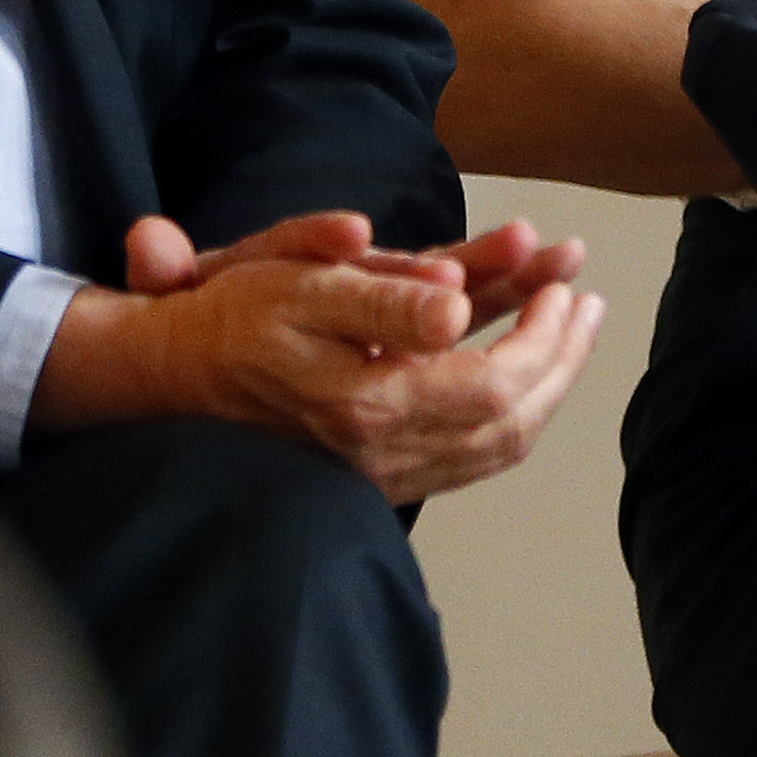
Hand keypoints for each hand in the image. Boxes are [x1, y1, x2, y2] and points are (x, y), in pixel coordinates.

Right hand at [37, 211, 607, 502]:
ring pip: (497, 445)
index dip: (543, 336)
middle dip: (562, 357)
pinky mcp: (378, 473)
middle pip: (511, 420)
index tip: (563, 283)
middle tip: (587, 300)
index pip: (495, 384)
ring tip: (575, 325)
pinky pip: (469, 455)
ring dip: (549, 384)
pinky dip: (513, 411)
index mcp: (370, 403)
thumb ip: (383, 299)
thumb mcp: (302, 285)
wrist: (169, 379)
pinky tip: (529, 371)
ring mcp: (382, 471)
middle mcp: (383, 452)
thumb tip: (457, 307)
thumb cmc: (234, 319)